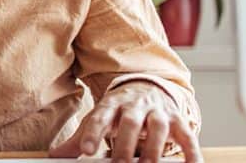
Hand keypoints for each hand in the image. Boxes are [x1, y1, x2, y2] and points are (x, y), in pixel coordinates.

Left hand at [49, 82, 201, 162]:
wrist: (147, 88)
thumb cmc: (119, 110)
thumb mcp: (100, 119)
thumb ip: (81, 138)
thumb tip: (55, 156)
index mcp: (111, 104)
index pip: (100, 117)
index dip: (93, 134)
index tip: (87, 152)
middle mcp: (135, 105)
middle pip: (129, 122)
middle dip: (124, 144)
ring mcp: (158, 111)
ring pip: (158, 127)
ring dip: (153, 149)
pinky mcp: (178, 119)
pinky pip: (187, 136)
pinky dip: (191, 152)